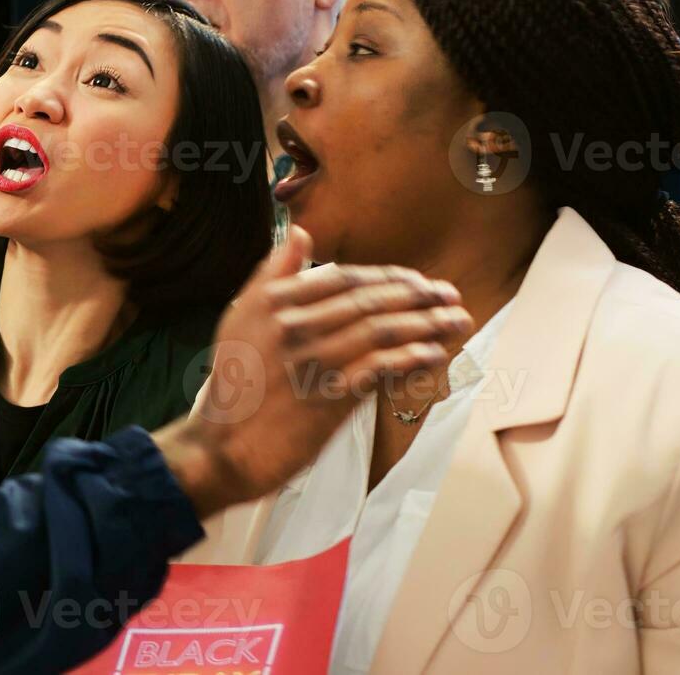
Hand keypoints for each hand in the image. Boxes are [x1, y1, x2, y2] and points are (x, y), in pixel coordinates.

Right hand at [152, 225, 470, 515]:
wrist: (222, 446)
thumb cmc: (235, 384)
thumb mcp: (240, 318)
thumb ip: (272, 274)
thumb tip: (300, 233)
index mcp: (275, 301)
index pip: (345, 278)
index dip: (389, 277)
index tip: (418, 281)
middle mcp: (294, 324)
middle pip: (370, 300)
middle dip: (418, 295)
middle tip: (449, 296)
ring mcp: (313, 360)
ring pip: (382, 330)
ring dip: (427, 322)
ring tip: (456, 319)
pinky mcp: (329, 397)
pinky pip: (380, 367)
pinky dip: (412, 357)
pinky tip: (434, 353)